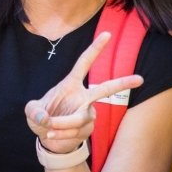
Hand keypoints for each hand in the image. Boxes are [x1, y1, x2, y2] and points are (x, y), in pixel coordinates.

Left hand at [24, 31, 143, 153]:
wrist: (47, 137)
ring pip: (80, 118)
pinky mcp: (88, 128)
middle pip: (105, 89)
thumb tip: (46, 118)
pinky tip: (52, 136)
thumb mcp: (31, 111)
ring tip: (49, 129)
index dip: (95, 49)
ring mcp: (88, 113)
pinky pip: (77, 132)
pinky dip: (61, 135)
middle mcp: (83, 97)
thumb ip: (34, 112)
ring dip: (61, 125)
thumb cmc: (42, 117)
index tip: (107, 34)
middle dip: (123, 83)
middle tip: (140, 79)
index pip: (84, 63)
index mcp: (71, 84)